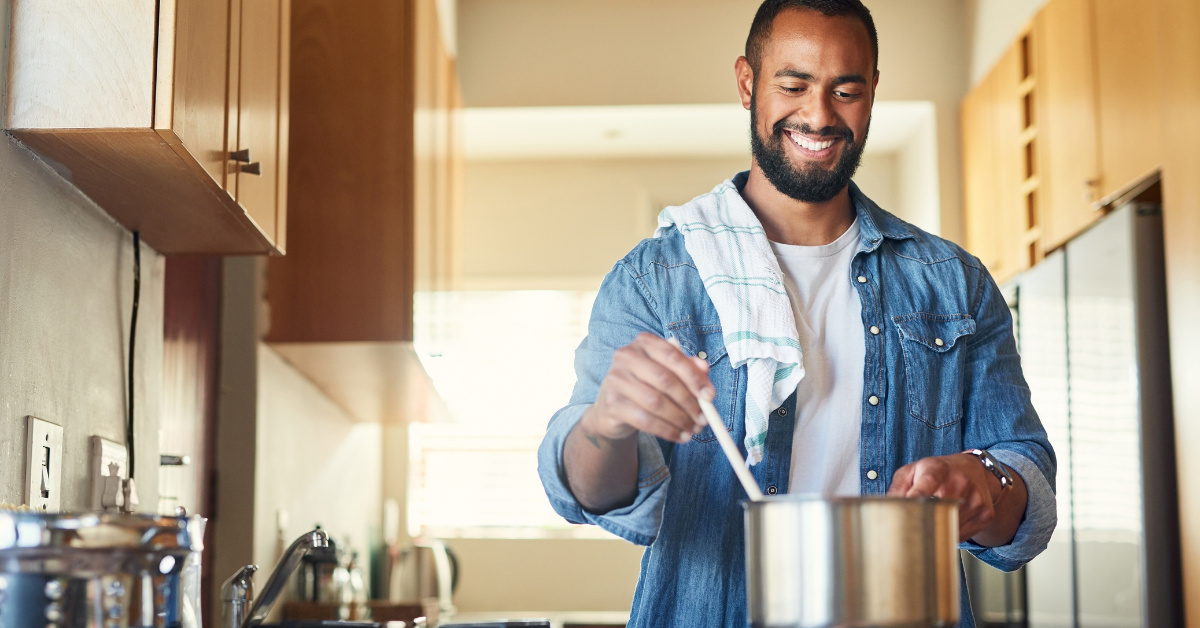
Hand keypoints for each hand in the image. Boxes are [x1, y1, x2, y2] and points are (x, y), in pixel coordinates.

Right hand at [580, 333, 713, 444]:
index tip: (710, 396)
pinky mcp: (612, 403)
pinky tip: (680, 437)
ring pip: (655, 402)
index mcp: (644, 342)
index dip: (694, 377)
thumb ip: (687, 368)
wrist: (614, 407)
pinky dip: (667, 430)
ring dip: (680, 419)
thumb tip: (705, 369)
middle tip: (704, 419)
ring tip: (693, 430)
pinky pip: (645, 420)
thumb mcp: (668, 372)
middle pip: (665, 380)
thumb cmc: (646, 384)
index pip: (673, 356)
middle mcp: (627, 356)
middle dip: (689, 402)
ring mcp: (616, 379)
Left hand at [888, 453, 1004, 542]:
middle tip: (911, 524)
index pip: (928, 482)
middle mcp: (960, 482)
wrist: (973, 470)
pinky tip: (948, 520)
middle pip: (938, 510)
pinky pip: (962, 535)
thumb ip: (898, 488)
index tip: (909, 505)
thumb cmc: (937, 471)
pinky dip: (950, 533)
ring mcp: (976, 499)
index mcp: (938, 469)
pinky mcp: (985, 514)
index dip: (917, 495)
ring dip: (936, 529)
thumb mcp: (913, 470)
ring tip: (933, 517)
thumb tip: (886, 508)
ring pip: (949, 526)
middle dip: (922, 521)